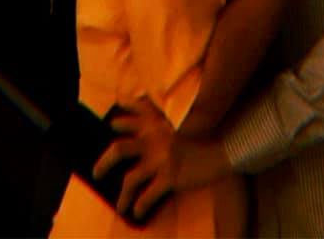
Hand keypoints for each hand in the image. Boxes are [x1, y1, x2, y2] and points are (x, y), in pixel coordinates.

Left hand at [94, 99, 230, 218]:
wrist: (227, 142)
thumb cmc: (206, 127)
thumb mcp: (182, 112)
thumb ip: (164, 113)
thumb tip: (149, 118)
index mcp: (155, 118)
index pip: (127, 117)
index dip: (117, 123)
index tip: (111, 128)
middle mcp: (153, 136)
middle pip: (118, 150)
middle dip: (103, 163)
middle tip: (96, 173)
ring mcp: (160, 158)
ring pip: (129, 179)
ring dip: (121, 196)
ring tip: (119, 206)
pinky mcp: (170, 176)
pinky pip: (147, 196)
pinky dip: (139, 206)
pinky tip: (138, 212)